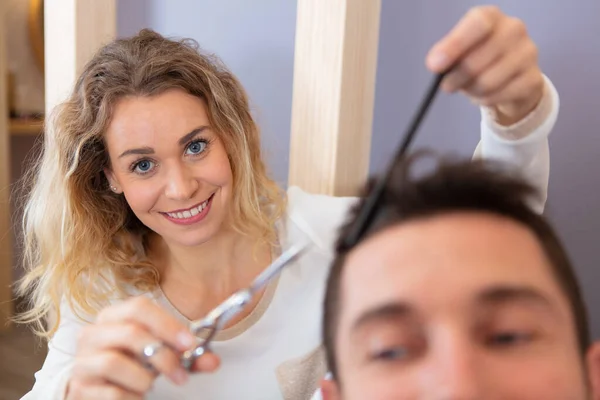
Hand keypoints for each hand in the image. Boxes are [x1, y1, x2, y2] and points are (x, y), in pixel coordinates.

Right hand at [66, 296, 219, 399]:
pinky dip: (131, 396)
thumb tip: (213, 361)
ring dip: (144, 378)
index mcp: (113, 316)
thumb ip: (186, 357)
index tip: (189, 344)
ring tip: (151, 385)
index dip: (167, 324)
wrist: (99, 389)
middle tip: (181, 374)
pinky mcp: (79, 388)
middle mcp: (93, 334)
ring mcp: (82, 361)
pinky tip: (136, 395)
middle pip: (130, 333)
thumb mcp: (160, 355)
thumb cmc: (131, 365)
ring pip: (114, 362)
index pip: (139, 307)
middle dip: (163, 355)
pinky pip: (111, 392)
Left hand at [426, 6, 543, 125]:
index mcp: (491, 16)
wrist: (512, 76)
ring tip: (470, 87)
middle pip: (476, 61)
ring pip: (486, 82)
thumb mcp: (459, 51)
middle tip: (447, 85)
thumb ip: (446, 54)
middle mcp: (514, 29)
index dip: (455, 45)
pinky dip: (484, 100)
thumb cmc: (479, 58)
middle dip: (456, 78)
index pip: (477, 24)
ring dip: (470, 90)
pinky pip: (498, 96)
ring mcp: (528, 53)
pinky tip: (485, 94)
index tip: (435, 65)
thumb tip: (436, 63)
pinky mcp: (533, 79)